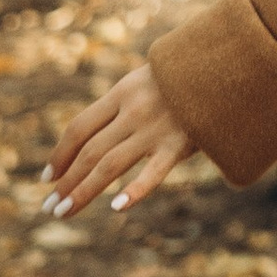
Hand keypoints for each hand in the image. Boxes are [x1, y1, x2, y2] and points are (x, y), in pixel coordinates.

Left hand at [45, 64, 192, 220]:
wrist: (230, 65)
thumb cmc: (187, 75)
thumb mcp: (148, 79)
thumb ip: (125, 105)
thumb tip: (98, 138)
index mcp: (121, 92)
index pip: (79, 129)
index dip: (59, 155)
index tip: (47, 177)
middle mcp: (133, 111)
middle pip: (89, 152)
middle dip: (66, 181)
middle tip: (50, 206)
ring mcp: (156, 128)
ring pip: (109, 165)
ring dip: (83, 191)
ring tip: (64, 211)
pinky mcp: (181, 144)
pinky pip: (154, 172)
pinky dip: (135, 190)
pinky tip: (117, 207)